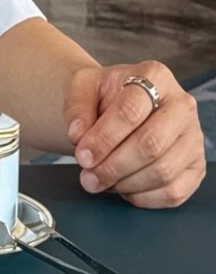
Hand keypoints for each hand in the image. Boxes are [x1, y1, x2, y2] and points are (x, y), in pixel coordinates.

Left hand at [64, 61, 204, 207]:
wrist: (116, 104)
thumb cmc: (102, 94)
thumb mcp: (82, 86)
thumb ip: (77, 107)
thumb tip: (78, 135)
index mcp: (155, 77)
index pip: (131, 111)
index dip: (104, 137)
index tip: (82, 155)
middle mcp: (182, 105)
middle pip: (150, 144)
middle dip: (113, 166)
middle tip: (88, 176)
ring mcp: (194, 137)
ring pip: (163, 171)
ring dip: (125, 183)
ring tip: (99, 181)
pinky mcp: (196, 166)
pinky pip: (174, 191)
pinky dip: (143, 197)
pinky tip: (121, 187)